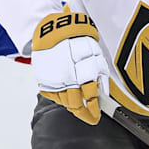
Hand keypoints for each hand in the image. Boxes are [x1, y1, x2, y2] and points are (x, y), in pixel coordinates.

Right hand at [31, 10, 110, 124]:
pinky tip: (66, 95)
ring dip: (73, 106)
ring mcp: (54, 79)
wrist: (55, 31)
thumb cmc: (77, 40)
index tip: (96, 116)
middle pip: (75, 104)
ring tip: (79, 107)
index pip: (90, 98)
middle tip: (90, 117)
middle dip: (84, 114)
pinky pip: (52, 95)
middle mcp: (68, 77)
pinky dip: (60, 98)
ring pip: (64, 102)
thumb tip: (104, 92)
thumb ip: (100, 74)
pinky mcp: (44, 79)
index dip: (94, 110)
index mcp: (83, 71)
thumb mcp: (95, 54)